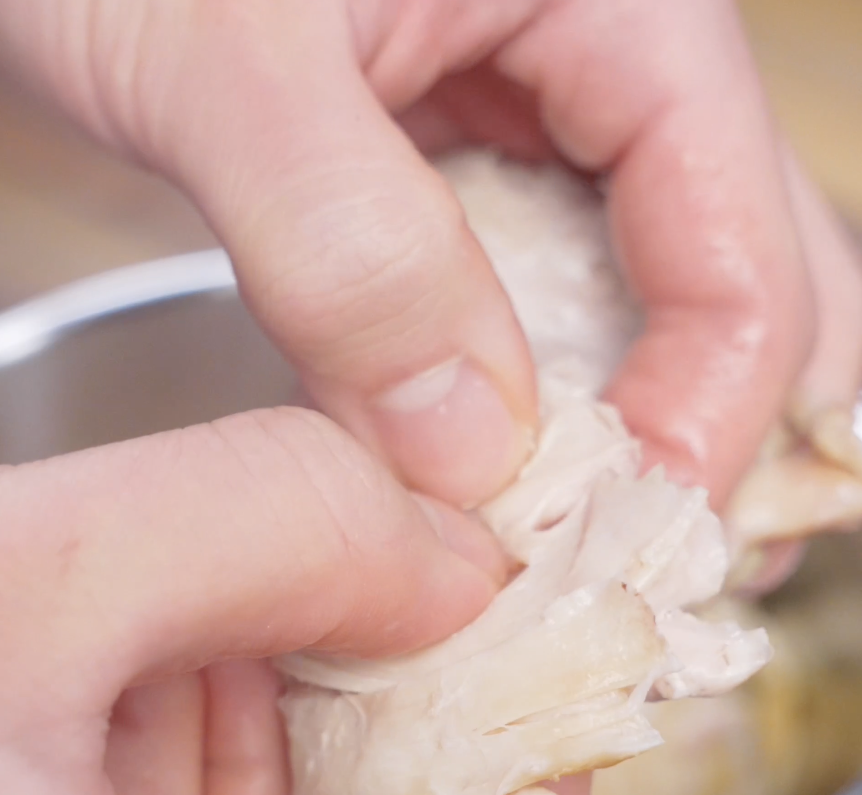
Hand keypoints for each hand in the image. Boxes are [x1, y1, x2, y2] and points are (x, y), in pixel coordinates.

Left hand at [0, 0, 861, 508]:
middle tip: (633, 572)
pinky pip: (534, 312)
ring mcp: (536, 131)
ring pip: (642, 312)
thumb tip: (468, 452)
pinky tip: (479, 484)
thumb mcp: (220, 61)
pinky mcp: (457, 184)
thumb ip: (351, 250)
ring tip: (571, 556)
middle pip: (735, 284)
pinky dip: (522, 410)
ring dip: (618, 442)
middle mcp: (605, 71)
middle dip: (700, 439)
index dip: (704, 422)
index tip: (612, 548)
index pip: (741, 249)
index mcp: (621, 6)